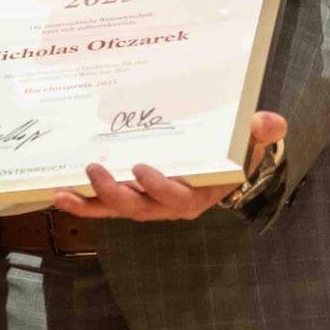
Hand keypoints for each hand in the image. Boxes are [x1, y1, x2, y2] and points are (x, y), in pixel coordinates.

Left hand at [52, 110, 285, 222]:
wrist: (218, 164)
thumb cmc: (232, 153)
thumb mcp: (249, 142)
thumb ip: (259, 132)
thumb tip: (271, 121)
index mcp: (197, 194)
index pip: (177, 197)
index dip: (158, 187)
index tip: (141, 169)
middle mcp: (167, 205)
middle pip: (139, 207)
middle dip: (116, 193)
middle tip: (96, 170)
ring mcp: (144, 203)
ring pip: (115, 209)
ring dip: (90, 203)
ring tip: (65, 191)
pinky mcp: (126, 197)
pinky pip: (102, 206)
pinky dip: (81, 204)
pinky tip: (59, 195)